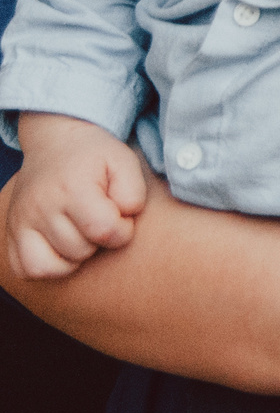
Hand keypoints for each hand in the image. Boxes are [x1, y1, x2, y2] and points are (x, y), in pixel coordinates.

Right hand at [5, 113, 147, 279]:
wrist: (56, 143)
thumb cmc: (95, 157)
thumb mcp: (124, 161)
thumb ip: (133, 192)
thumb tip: (124, 219)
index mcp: (72, 188)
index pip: (103, 230)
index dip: (123, 230)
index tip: (122, 217)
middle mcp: (41, 207)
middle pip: (79, 250)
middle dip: (99, 241)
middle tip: (100, 219)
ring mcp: (21, 222)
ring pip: (50, 267)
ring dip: (74, 256)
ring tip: (82, 234)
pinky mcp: (12, 233)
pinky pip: (25, 269)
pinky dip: (47, 267)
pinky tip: (62, 249)